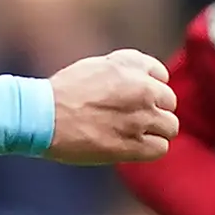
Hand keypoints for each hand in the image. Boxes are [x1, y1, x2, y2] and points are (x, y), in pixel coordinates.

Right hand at [45, 49, 179, 163]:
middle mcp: (142, 89)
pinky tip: (133, 147)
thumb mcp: (95, 66)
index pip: (161, 76)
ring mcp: (140, 118)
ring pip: (170, 127)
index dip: (151, 89)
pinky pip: (161, 148)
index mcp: (131, 66)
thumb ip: (123, 70)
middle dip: (155, 110)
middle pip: (169, 102)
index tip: (137, 98)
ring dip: (156, 131)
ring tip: (135, 135)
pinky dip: (150, 149)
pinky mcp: (133, 144)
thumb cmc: (62, 92)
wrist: (43, 116)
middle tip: (135, 119)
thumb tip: (143, 81)